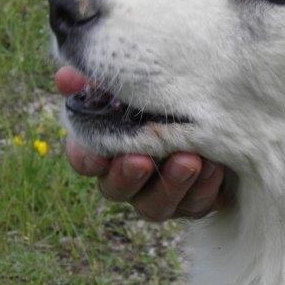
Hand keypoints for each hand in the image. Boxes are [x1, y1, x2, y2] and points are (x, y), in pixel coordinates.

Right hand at [55, 66, 226, 220]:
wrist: (218, 108)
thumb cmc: (167, 91)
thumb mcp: (136, 80)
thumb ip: (100, 81)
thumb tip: (65, 78)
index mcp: (108, 148)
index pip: (86, 159)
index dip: (87, 159)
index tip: (97, 156)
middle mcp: (129, 176)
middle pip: (116, 189)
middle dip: (128, 176)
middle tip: (142, 160)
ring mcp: (161, 194)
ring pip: (156, 205)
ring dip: (171, 184)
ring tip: (190, 160)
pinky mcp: (194, 202)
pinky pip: (195, 206)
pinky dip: (204, 188)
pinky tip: (216, 167)